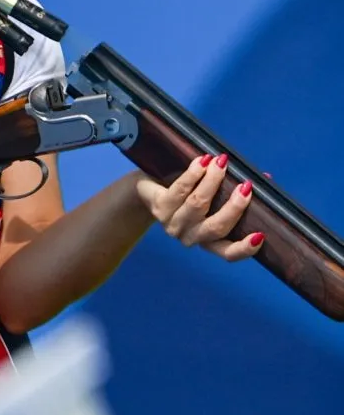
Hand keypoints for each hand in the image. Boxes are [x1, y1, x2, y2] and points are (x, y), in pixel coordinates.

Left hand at [134, 153, 264, 261]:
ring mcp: (173, 224)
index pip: (227, 253)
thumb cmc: (189, 193)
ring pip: (197, 205)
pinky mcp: (159, 207)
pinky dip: (193, 174)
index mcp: (207, 240)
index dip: (244, 249)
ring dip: (212, 182)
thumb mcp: (214, 196)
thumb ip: (237, 191)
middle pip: (215, 228)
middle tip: (246, 186)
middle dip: (234, 207)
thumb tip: (265, 177)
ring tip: (222, 163)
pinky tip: (202, 161)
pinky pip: (179, 190)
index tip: (260, 235)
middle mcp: (190, 237)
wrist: (148, 188)